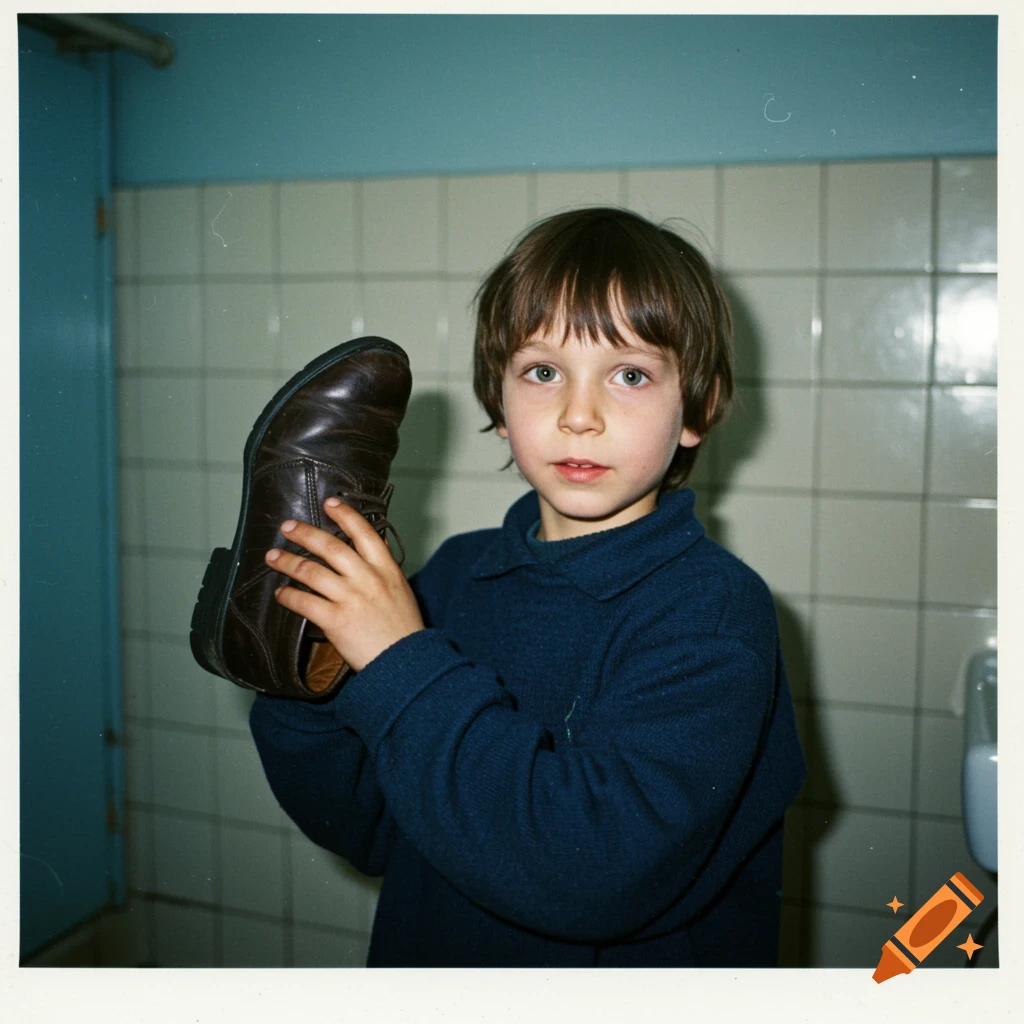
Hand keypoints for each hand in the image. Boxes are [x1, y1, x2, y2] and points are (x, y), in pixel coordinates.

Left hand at [265, 498, 423, 672]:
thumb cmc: (404, 630)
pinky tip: (280, 593)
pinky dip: (288, 596)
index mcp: (387, 570)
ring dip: (288, 562)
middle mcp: (368, 579)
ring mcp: (351, 599)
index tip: (329, 503)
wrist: (406, 662)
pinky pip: (304, 602)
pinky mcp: (336, 620)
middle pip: (331, 547)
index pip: (364, 533)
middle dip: (305, 534)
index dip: (345, 515)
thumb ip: (383, 571)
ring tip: (273, 557)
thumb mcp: (401, 591)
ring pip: (311, 571)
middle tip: (287, 527)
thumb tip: (370, 553)